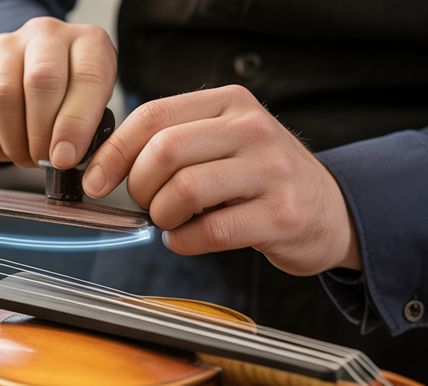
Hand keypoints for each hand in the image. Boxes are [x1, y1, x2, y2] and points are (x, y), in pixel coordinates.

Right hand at [0, 17, 116, 169]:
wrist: (36, 71)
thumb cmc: (72, 94)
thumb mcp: (96, 106)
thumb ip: (90, 130)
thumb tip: (65, 158)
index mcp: (88, 42)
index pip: (86, 76)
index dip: (76, 123)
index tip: (66, 157)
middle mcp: (46, 34)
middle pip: (40, 82)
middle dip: (42, 135)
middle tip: (45, 160)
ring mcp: (5, 47)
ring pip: (2, 97)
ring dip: (14, 142)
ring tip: (27, 156)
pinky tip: (6, 149)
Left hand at [84, 85, 361, 274]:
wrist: (332, 211)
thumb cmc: (264, 180)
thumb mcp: (225, 143)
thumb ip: (176, 143)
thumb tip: (107, 165)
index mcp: (231, 103)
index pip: (154, 116)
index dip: (113, 151)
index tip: (95, 179)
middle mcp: (253, 129)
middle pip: (164, 151)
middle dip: (138, 187)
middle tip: (144, 205)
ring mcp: (271, 170)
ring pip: (185, 190)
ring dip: (163, 216)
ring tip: (171, 223)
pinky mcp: (281, 214)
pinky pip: (211, 230)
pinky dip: (185, 241)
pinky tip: (188, 239)